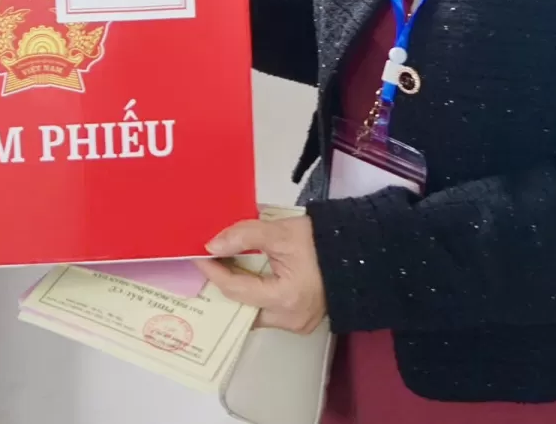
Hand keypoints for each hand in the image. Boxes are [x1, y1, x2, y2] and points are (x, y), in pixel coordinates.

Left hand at [196, 214, 326, 333]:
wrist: (357, 252)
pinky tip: (245, 276)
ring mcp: (297, 325)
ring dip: (239, 290)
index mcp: (285, 299)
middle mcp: (290, 320)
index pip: (236, 289)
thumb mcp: (280, 232)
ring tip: (224, 267)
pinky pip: (267, 311)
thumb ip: (244, 236)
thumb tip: (211, 246)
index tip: (199, 256)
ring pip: (254, 312)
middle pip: (242, 307)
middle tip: (209, 263)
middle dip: (224, 285)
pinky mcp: (301, 321)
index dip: (214, 271)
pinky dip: (254, 295)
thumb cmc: (321, 241)